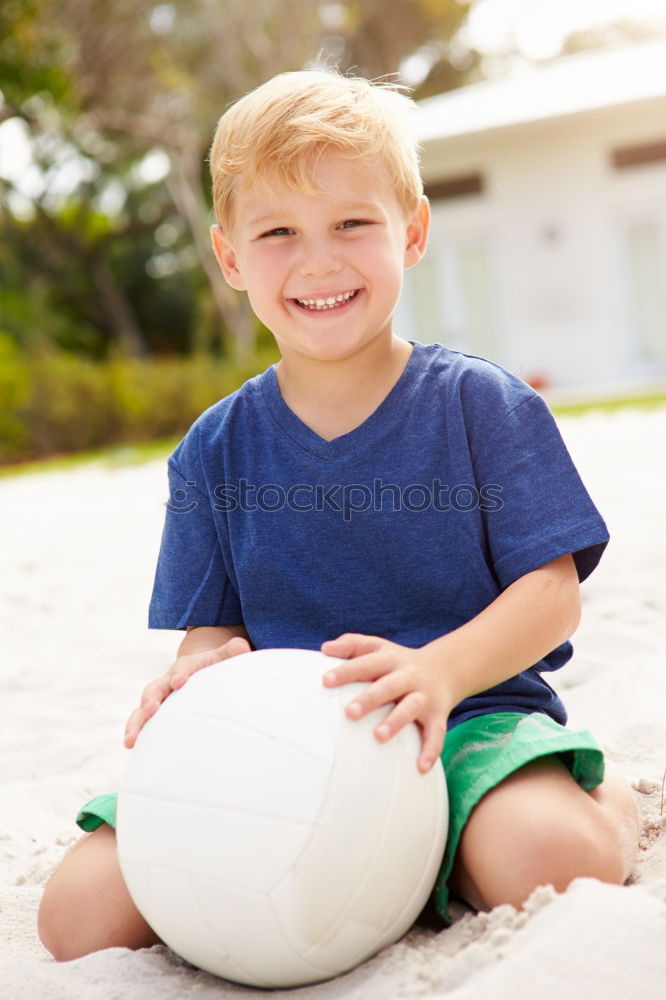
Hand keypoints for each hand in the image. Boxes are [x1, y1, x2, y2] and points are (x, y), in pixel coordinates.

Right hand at [124, 635, 250, 748]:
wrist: (196, 669)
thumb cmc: (214, 665)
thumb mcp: (223, 656)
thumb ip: (231, 651)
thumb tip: (242, 646)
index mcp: (187, 667)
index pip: (184, 667)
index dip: (181, 673)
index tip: (179, 681)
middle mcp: (168, 681)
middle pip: (156, 688)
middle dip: (151, 699)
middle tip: (150, 709)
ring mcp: (160, 698)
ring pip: (143, 708)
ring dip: (137, 722)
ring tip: (130, 739)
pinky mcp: (155, 712)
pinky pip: (142, 721)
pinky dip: (136, 731)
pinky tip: (131, 746)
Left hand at [321, 633, 451, 772]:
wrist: (445, 668)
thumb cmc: (398, 662)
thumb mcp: (378, 647)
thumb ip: (352, 645)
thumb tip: (325, 648)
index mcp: (390, 659)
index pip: (367, 663)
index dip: (347, 671)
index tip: (326, 681)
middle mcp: (408, 676)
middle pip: (389, 686)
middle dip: (370, 699)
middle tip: (350, 712)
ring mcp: (424, 696)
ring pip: (411, 707)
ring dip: (396, 721)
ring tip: (379, 736)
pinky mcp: (437, 715)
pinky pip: (436, 733)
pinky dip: (431, 750)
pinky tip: (421, 767)